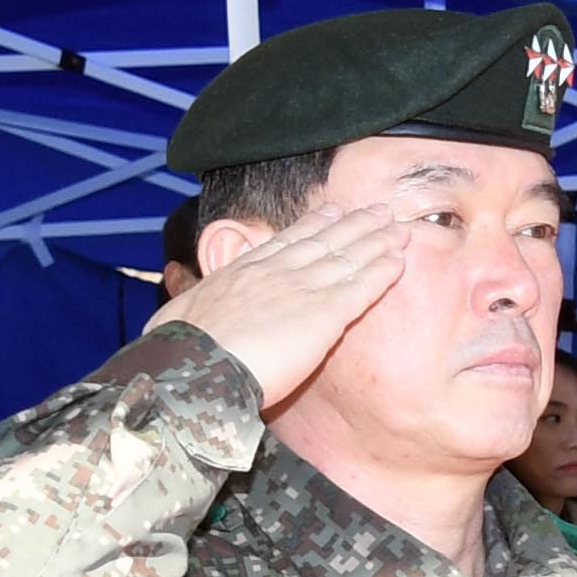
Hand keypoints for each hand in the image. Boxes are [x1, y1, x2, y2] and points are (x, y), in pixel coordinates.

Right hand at [148, 203, 405, 404]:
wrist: (193, 365)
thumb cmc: (177, 350)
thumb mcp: (179, 312)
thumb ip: (191, 299)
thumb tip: (179, 292)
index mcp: (241, 272)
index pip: (284, 243)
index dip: (312, 226)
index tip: (330, 213)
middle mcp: (274, 273)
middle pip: (322, 242)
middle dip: (352, 225)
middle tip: (376, 210)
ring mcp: (299, 290)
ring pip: (346, 258)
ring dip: (375, 241)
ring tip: (397, 228)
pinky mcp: (322, 315)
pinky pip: (360, 288)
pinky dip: (381, 272)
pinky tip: (399, 260)